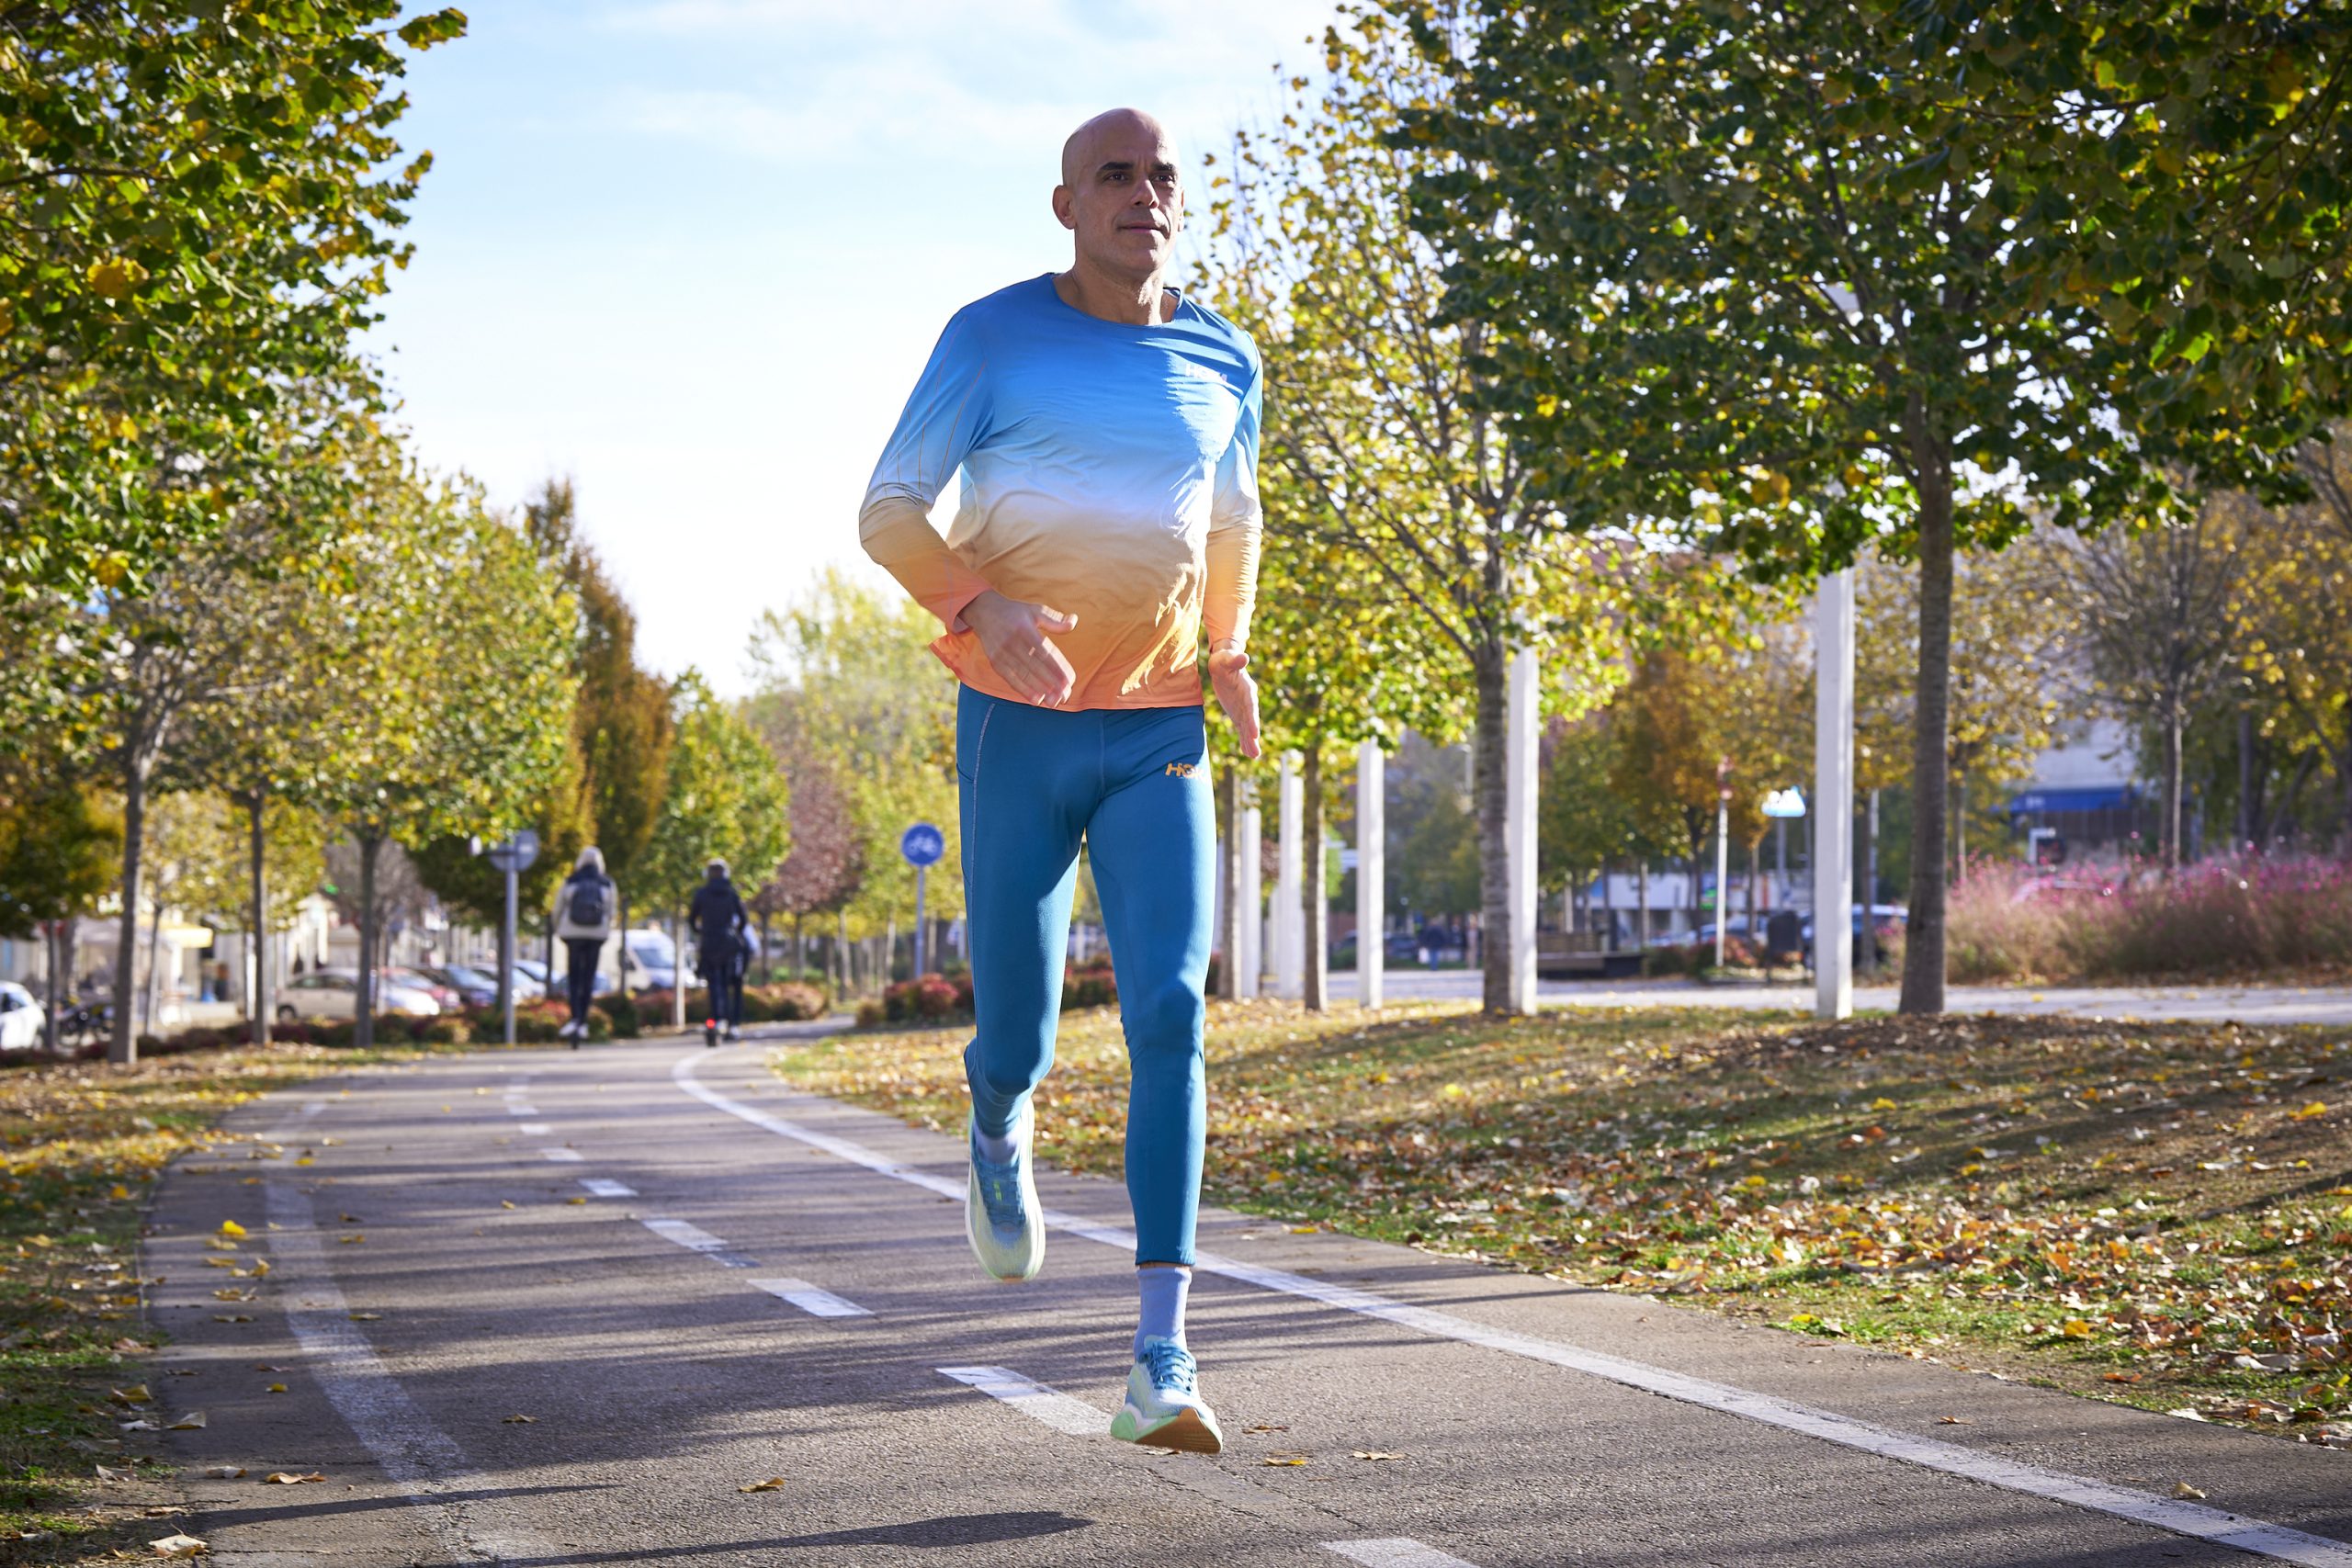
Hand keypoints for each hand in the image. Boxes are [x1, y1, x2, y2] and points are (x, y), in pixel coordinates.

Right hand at [965, 590, 1077, 705]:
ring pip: (1024, 675)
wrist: (984, 612)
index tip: (1070, 681)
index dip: (1058, 668)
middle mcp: (1013, 642)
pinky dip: (1024, 690)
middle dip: (1052, 684)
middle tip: (1066, 696)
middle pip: (1036, 667)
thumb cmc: (1015, 613)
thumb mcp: (1035, 611)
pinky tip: (1037, 700)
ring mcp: (1002, 653)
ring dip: (1040, 690)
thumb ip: (1055, 620)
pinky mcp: (995, 662)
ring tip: (1054, 702)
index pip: (1045, 653)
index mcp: (1026, 630)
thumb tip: (1074, 622)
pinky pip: (1011, 679)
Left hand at [1207, 643, 1259, 758]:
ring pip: (1247, 728)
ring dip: (1250, 742)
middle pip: (1251, 721)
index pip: (1251, 707)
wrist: (1224, 664)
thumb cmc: (1224, 660)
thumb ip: (1235, 660)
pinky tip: (1248, 753)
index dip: (1253, 720)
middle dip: (1253, 737)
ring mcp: (1244, 708)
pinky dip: (1245, 740)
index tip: (1255, 733)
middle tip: (1256, 753)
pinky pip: (1242, 728)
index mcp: (1247, 690)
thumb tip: (1243, 656)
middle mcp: (1248, 701)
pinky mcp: (1238, 713)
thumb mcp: (1226, 659)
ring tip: (1254, 756)